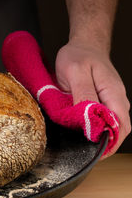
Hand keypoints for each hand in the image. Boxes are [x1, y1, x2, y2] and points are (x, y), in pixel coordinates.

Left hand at [55, 40, 130, 158]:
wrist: (83, 44)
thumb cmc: (79, 56)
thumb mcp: (76, 72)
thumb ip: (83, 94)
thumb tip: (89, 118)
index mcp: (113, 94)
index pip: (121, 126)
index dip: (110, 142)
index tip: (93, 152)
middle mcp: (117, 100)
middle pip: (117, 130)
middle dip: (103, 143)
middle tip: (83, 151)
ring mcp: (111, 101)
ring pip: (110, 125)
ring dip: (98, 136)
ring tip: (80, 143)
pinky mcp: (103, 101)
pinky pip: (102, 118)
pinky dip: (94, 127)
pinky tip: (81, 130)